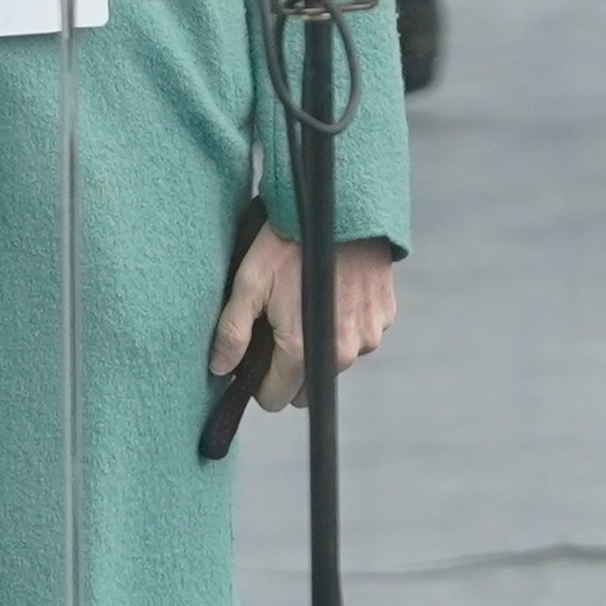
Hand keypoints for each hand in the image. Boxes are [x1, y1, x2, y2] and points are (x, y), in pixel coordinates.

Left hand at [211, 229, 401, 414]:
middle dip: (292, 367)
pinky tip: (334, 292)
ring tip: (308, 302)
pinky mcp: (385, 317)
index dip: (260, 381)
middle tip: (280, 327)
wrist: (344, 207)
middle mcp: (343, 353)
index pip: (277, 398)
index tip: (255, 356)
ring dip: (321, 344)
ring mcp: (369, 335)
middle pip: (308, 385)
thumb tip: (220, 369)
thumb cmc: (290, 243)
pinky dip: (345, 324)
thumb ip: (231, 332)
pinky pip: (360, 336)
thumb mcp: (250, 281)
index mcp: (303, 350)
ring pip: (335, 361)